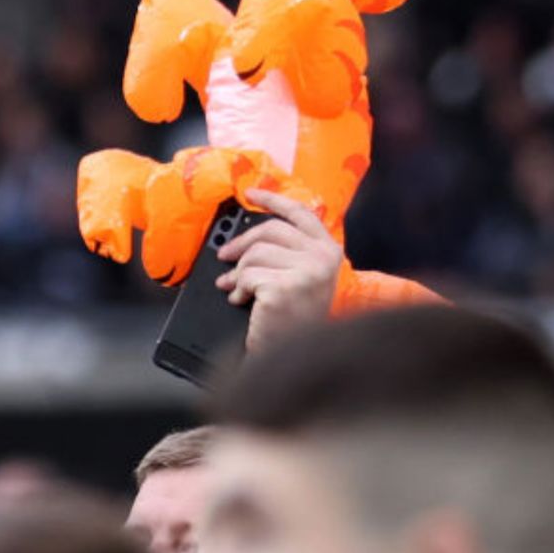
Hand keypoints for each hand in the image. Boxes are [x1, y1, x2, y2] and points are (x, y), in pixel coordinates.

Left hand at [215, 189, 342, 352]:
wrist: (295, 359)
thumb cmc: (293, 321)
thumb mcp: (301, 279)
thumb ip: (287, 253)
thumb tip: (249, 235)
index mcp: (329, 251)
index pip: (300, 212)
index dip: (273, 199)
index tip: (251, 193)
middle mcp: (323, 258)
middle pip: (269, 231)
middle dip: (240, 244)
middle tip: (224, 256)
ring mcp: (307, 272)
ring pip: (254, 255)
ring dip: (238, 274)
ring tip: (237, 289)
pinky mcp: (286, 287)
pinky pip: (247, 276)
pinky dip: (237, 290)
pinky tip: (241, 302)